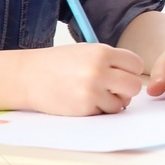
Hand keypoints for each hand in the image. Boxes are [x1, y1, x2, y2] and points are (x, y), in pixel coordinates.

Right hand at [22, 43, 145, 115]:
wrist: (28, 77)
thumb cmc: (59, 63)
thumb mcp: (86, 51)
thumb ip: (111, 61)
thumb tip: (135, 78)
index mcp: (102, 53)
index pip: (136, 64)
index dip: (130, 70)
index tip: (121, 73)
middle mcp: (99, 71)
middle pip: (135, 86)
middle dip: (127, 89)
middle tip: (115, 88)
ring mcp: (92, 91)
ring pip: (123, 103)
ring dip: (114, 101)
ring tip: (97, 94)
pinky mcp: (84, 109)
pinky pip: (106, 112)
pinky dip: (99, 109)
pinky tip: (85, 100)